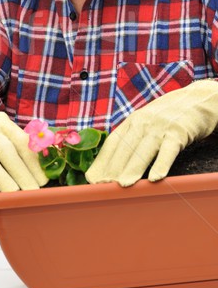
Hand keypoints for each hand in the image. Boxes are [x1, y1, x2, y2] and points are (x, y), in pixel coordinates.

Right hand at [0, 109, 47, 191]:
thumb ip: (14, 144)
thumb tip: (40, 169)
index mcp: (3, 123)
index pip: (22, 142)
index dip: (34, 161)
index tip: (45, 180)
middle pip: (7, 150)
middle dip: (22, 172)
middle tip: (34, 192)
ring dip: (1, 177)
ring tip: (13, 194)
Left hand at [85, 79, 217, 186]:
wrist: (196, 100)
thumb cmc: (167, 118)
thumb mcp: (145, 123)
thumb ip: (132, 140)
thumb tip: (114, 166)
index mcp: (132, 122)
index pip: (112, 143)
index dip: (101, 162)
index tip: (92, 179)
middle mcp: (142, 122)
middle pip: (124, 148)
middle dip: (112, 168)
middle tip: (102, 187)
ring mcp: (160, 127)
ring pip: (143, 150)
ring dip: (132, 168)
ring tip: (123, 185)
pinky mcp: (178, 132)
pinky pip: (169, 150)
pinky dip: (161, 163)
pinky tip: (155, 178)